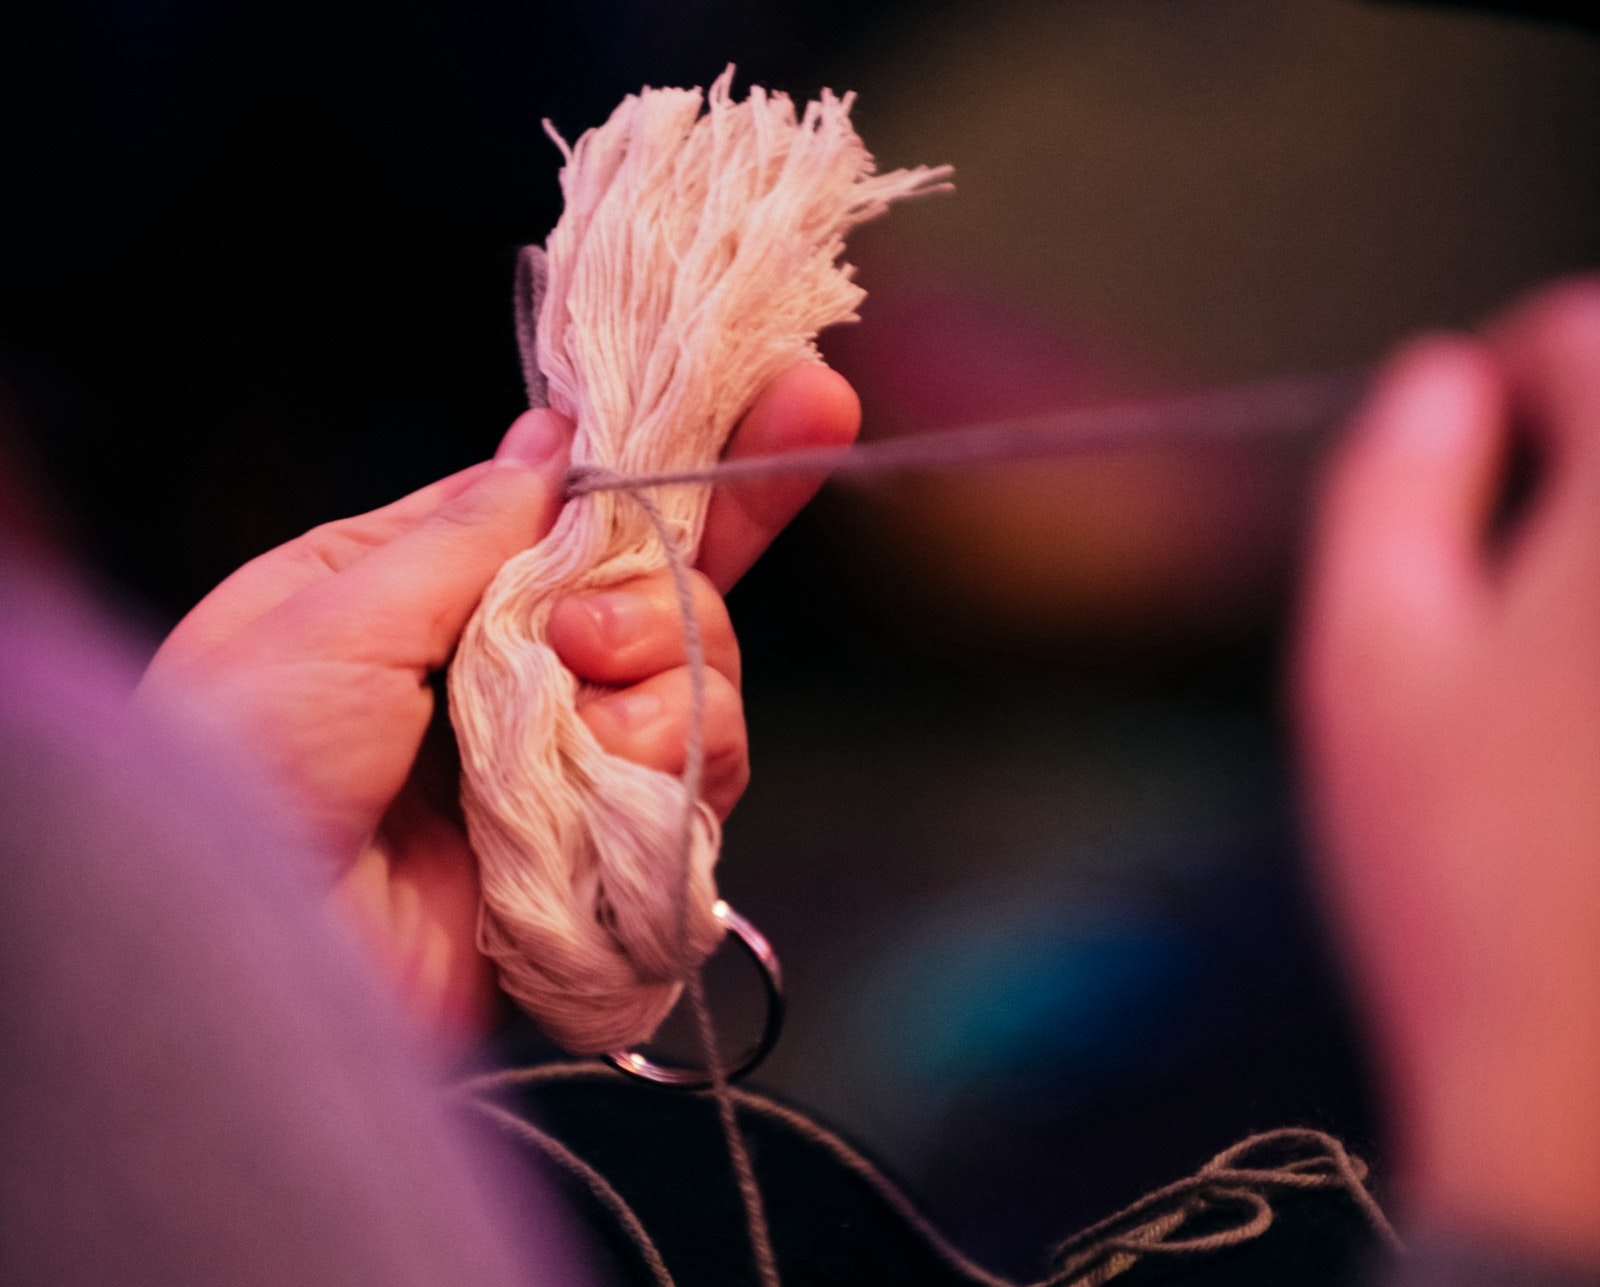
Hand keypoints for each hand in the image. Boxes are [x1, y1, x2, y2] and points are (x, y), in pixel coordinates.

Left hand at [139, 364, 859, 1044]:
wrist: (247, 972)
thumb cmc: (237, 773)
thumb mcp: (327, 618)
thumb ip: (464, 530)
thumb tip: (553, 442)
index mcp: (427, 585)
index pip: (579, 504)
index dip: (682, 458)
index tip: (795, 403)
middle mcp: (512, 663)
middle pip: (665, 588)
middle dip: (666, 593)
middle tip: (583, 641)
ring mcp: (564, 756)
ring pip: (698, 680)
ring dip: (660, 687)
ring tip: (576, 724)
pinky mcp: (604, 845)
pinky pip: (696, 780)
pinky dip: (665, 769)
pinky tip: (600, 789)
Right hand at [1297, 279, 1599, 1264]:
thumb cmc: (1468, 884)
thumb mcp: (1365, 666)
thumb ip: (1389, 488)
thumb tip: (1434, 379)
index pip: (1587, 332)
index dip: (1510, 384)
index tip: (1474, 455)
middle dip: (1589, 473)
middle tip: (1527, 593)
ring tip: (1569, 683)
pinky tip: (1598, 743)